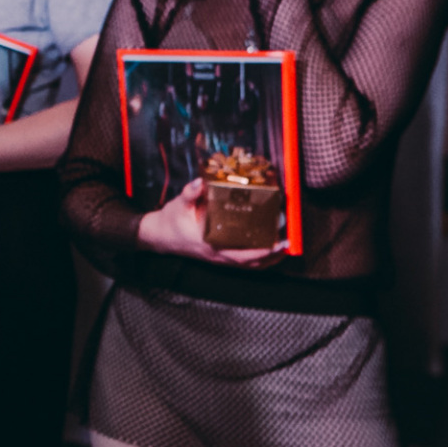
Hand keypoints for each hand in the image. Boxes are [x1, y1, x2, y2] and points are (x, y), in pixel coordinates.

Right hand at [136, 177, 287, 266]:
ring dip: (268, 260)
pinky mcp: (219, 257)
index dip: (261, 250)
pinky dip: (258, 259)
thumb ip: (191, 193)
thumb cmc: (171, 221)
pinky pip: (243, 263)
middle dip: (272, 255)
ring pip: (248, 265)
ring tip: (284, 248)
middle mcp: (217, 255)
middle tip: (288, 243)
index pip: (241, 253)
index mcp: (210, 244)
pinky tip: (268, 251)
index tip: (277, 242)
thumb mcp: (179, 204)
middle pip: (251, 262)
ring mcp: (218, 259)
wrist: (158, 236)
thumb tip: (201, 181)